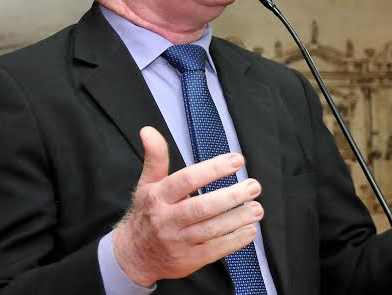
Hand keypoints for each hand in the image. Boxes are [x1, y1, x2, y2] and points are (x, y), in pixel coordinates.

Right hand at [113, 126, 262, 285]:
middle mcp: (167, 220)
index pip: (187, 180)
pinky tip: (250, 230)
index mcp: (158, 197)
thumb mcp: (147, 184)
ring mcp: (178, 242)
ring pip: (211, 229)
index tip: (237, 160)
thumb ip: (155, 157)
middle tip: (253, 186)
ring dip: (237, 218)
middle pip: (202, 207)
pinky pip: (215, 250)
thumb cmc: (147, 214)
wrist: (134, 256)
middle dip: (231, 196)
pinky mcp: (189, 261)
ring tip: (257, 208)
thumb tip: (148, 130)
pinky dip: (235, 240)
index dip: (213, 169)